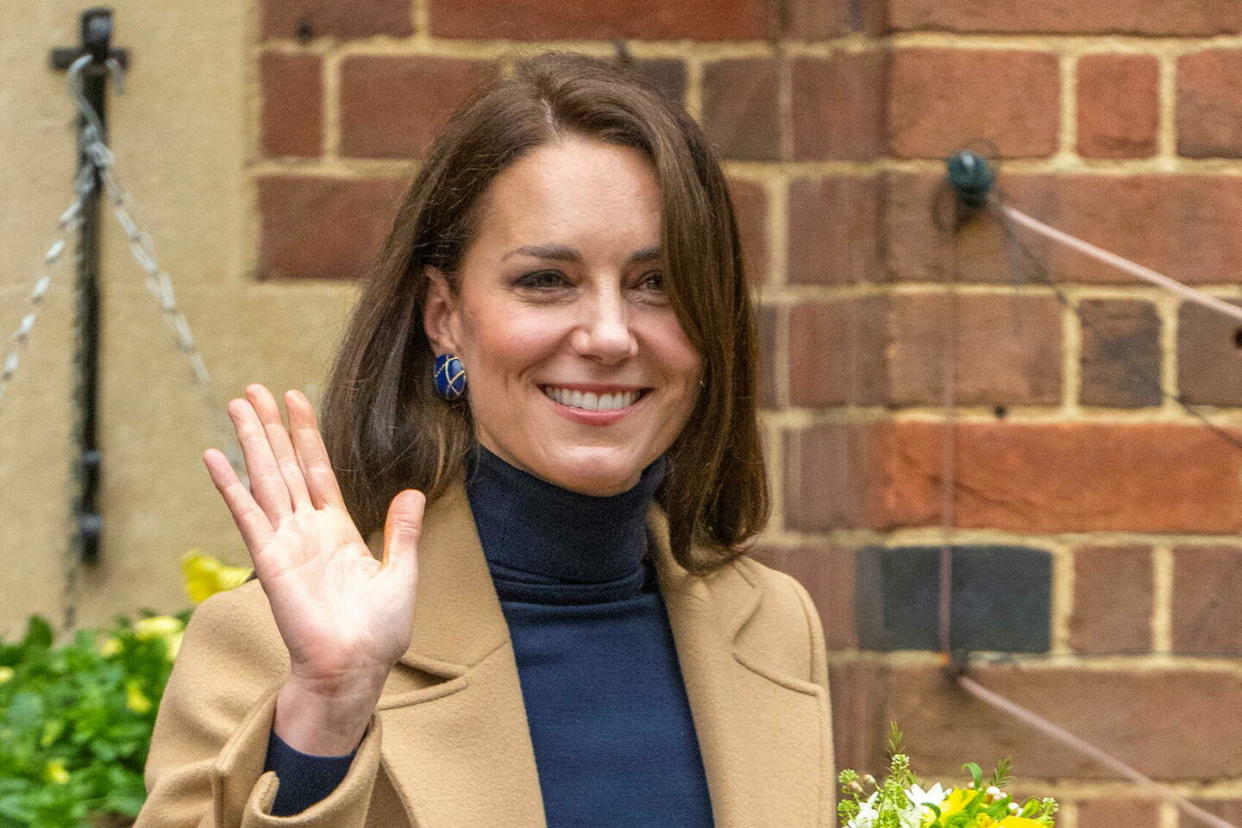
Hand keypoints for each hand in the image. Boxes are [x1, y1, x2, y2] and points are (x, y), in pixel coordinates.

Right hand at [202, 384, 423, 750]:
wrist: (356, 669)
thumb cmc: (378, 632)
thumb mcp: (401, 572)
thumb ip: (403, 531)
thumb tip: (412, 492)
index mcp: (337, 530)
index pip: (318, 469)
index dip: (307, 434)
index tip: (295, 399)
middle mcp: (307, 530)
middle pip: (285, 465)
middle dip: (270, 427)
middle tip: (253, 388)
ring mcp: (286, 543)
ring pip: (265, 479)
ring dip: (251, 442)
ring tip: (236, 404)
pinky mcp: (271, 561)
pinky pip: (248, 516)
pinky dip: (231, 486)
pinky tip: (215, 457)